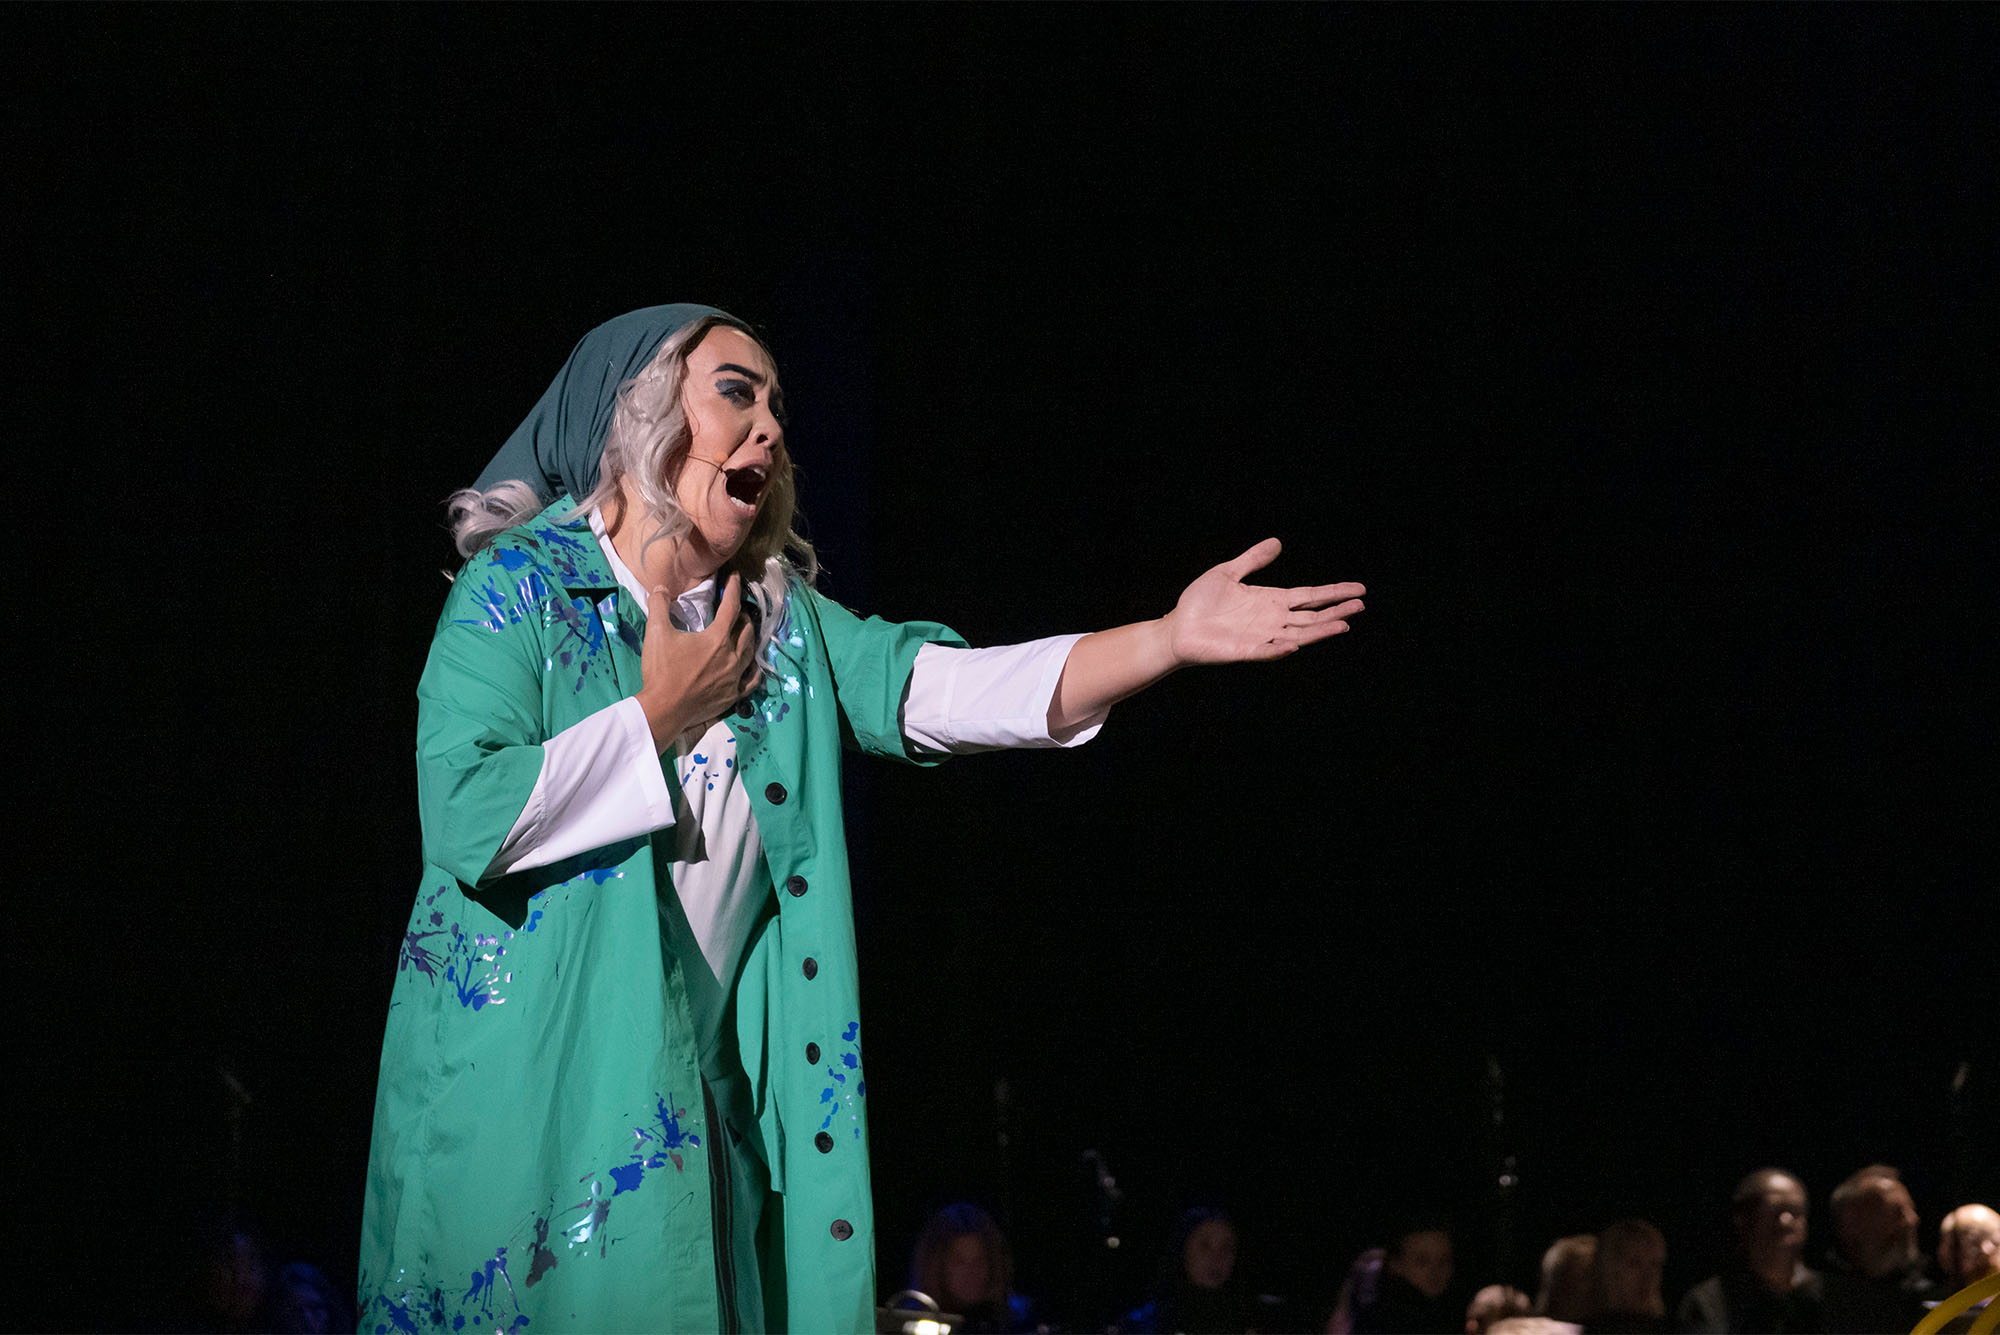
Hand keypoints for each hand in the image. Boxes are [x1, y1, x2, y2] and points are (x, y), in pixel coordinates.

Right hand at [634, 572, 759, 750]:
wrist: (664, 709)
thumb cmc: (661, 671)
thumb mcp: (656, 633)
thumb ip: (659, 606)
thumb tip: (660, 587)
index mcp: (716, 639)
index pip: (731, 607)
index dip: (734, 589)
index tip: (737, 577)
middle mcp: (732, 656)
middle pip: (746, 629)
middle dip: (743, 614)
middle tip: (738, 607)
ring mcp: (735, 678)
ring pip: (751, 652)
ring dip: (750, 638)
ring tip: (746, 631)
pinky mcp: (733, 696)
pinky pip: (752, 680)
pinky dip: (754, 669)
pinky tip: (752, 665)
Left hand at [1163, 538, 1363, 665]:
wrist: (1177, 627)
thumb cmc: (1200, 602)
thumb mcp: (1227, 573)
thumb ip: (1252, 560)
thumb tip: (1277, 543)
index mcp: (1271, 601)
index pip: (1310, 597)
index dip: (1333, 593)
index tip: (1359, 589)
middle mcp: (1271, 620)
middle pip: (1311, 617)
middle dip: (1336, 611)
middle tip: (1360, 605)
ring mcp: (1260, 637)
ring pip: (1298, 635)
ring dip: (1319, 631)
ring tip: (1343, 625)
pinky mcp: (1244, 651)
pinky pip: (1266, 651)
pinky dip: (1279, 649)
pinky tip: (1294, 644)